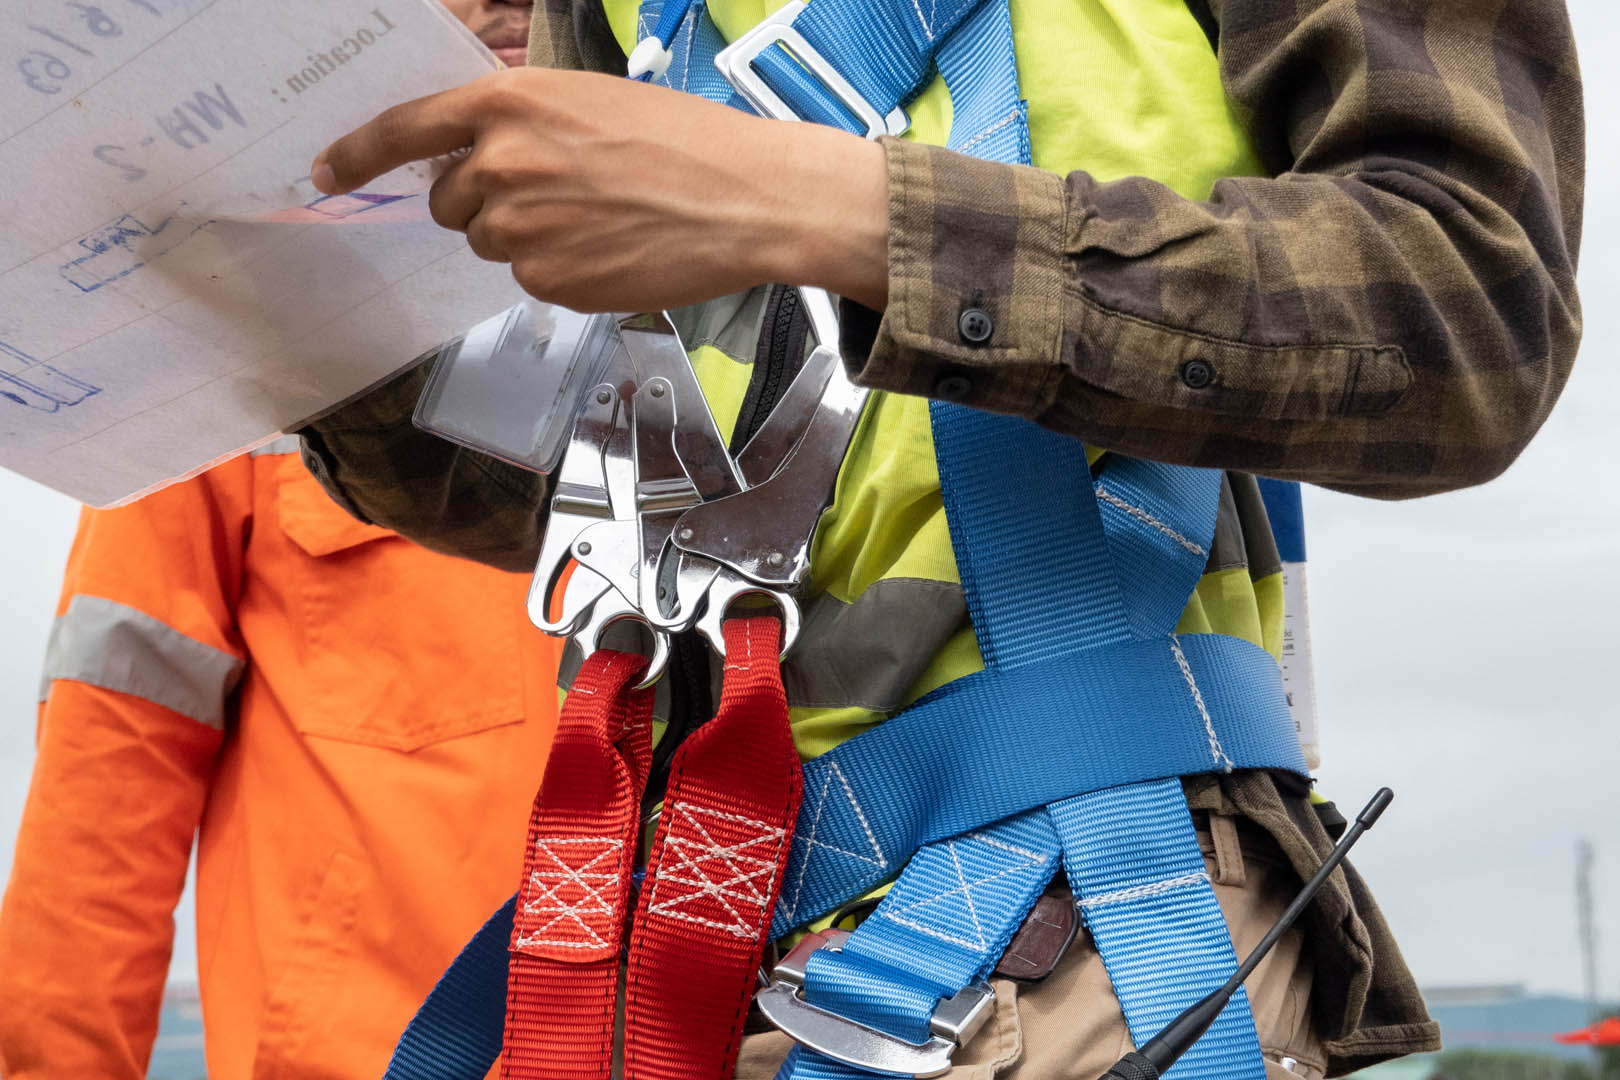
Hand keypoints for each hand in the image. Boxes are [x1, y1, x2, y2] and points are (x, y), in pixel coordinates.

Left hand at [311, 68, 888, 311]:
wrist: (747, 199)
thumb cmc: (685, 142)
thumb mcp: (590, 102)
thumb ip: (521, 123)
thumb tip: (478, 157)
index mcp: (511, 102)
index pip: (404, 129)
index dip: (356, 154)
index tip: (324, 172)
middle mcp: (501, 163)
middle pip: (450, 200)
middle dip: (484, 202)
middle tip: (555, 194)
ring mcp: (521, 229)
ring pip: (490, 243)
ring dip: (526, 237)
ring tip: (597, 221)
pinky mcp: (549, 281)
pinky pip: (530, 279)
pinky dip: (561, 270)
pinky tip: (611, 249)